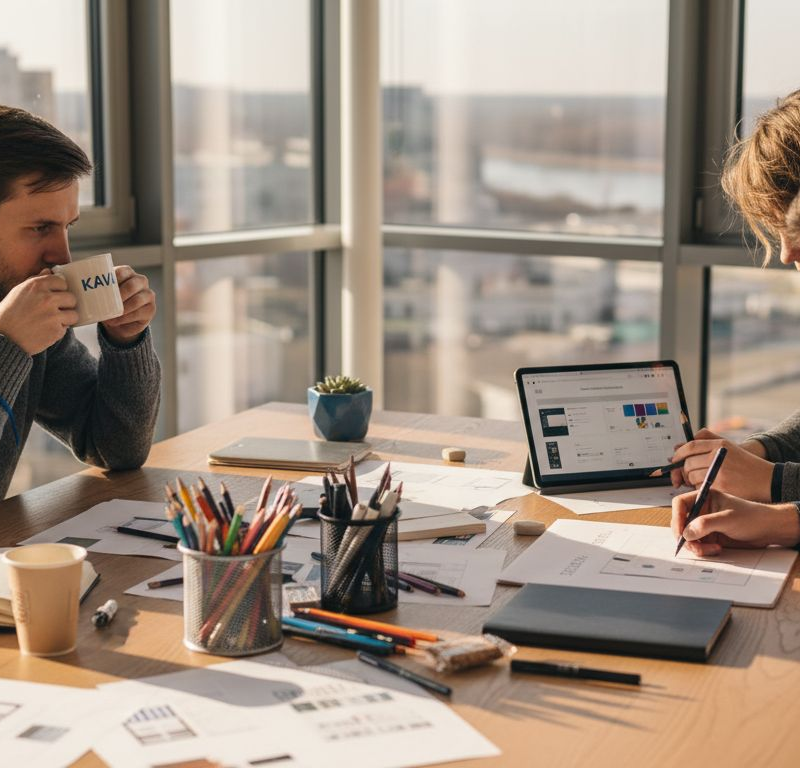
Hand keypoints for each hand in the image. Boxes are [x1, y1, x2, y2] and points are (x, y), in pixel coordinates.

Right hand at [0, 269, 77, 354]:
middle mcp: (47, 298)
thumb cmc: (11, 313)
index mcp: (37, 286)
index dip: (60, 289)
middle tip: (54, 310)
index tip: (55, 295)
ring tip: (52, 320)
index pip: (62, 282)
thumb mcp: (19, 291)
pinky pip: (66, 328)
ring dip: (66, 318)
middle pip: (71, 298)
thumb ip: (36, 280)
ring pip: (73, 314)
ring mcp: (53, 315)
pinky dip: (59, 330)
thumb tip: (51, 271)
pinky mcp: (56, 330)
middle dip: (65, 305)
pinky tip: (46, 329)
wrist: (4, 336)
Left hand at [101, 265, 155, 344]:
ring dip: (123, 309)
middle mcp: (140, 281)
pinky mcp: (151, 309)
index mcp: (128, 273)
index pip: (123, 272)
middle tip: (108, 304)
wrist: (120, 320)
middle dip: (120, 295)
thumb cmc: (109, 302)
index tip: (104, 289)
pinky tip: (117, 321)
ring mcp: (148, 295)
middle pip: (132, 285)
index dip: (114, 279)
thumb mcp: (103, 293)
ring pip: (138, 300)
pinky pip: (140, 313)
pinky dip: (126, 318)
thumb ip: (97, 288)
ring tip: (111, 317)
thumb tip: (81, 289)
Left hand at [669, 428, 773, 501]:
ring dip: (690, 481)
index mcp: (719, 445)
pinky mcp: (721, 488)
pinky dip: (699, 489)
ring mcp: (720, 473)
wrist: (765, 480)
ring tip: (700, 480)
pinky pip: (699, 488)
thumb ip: (704, 440)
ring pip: (691, 477)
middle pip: (688, 463)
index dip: (679, 454)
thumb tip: (678, 447)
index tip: (674, 460)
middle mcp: (718, 457)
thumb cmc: (743, 463)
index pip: (690, 447)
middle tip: (687, 474)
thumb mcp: (727, 445)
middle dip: (683, 470)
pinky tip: (707, 487)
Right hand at [671, 488, 799, 555]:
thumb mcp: (728, 519)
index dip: (677, 517)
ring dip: (695, 545)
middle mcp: (701, 510)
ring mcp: (704, 524)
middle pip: (681, 522)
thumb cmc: (752, 517)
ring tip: (710, 549)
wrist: (768, 530)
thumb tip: (686, 533)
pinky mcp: (709, 536)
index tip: (680, 532)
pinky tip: (716, 549)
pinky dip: (703, 550)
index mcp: (703, 498)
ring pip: (688, 536)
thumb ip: (705, 524)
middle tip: (693, 546)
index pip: (680, 504)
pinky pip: (697, 544)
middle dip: (686, 536)